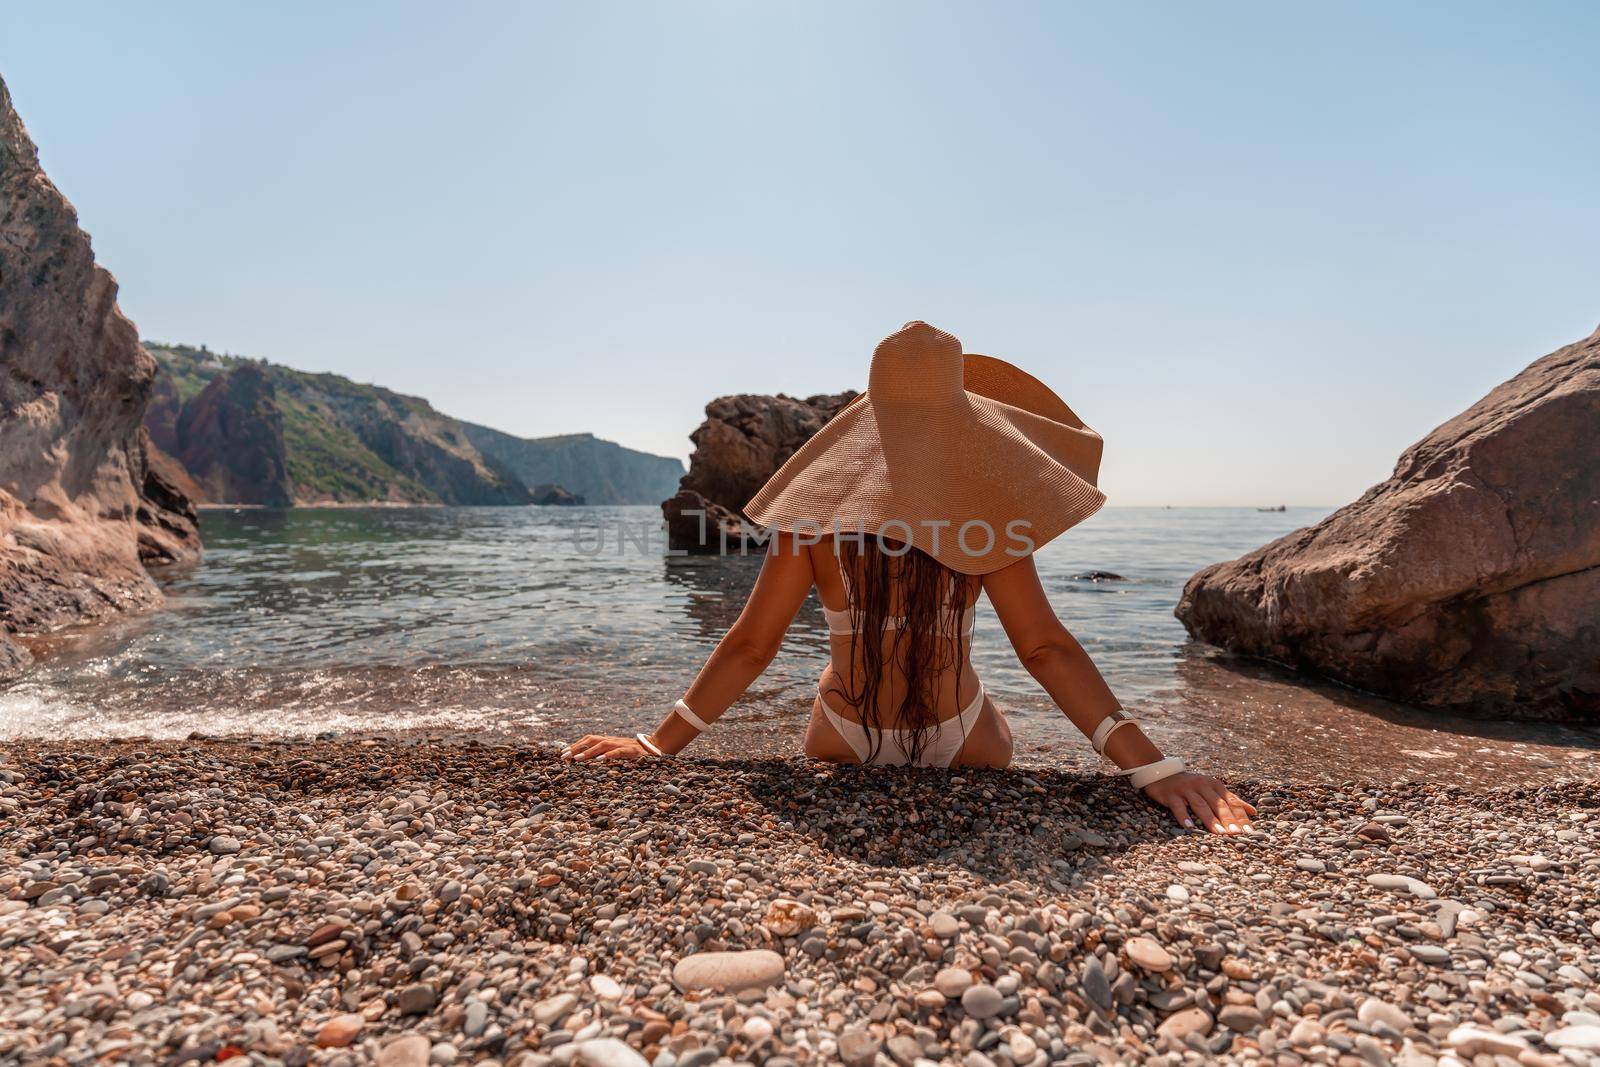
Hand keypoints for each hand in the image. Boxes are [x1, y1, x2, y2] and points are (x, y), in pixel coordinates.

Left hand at [561, 735, 654, 761]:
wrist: (655, 749)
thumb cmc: (634, 754)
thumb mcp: (618, 754)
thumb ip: (605, 755)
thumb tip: (587, 762)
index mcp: (609, 741)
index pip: (589, 739)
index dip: (576, 744)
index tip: (563, 753)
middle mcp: (613, 741)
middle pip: (592, 740)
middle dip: (577, 747)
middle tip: (564, 757)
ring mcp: (622, 744)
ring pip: (602, 744)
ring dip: (588, 751)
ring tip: (577, 759)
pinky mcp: (632, 751)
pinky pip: (618, 751)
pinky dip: (609, 755)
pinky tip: (600, 760)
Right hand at [1141, 772, 1255, 833]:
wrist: (1163, 773)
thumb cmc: (1192, 786)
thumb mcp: (1213, 789)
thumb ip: (1232, 800)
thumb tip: (1253, 812)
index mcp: (1215, 785)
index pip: (1232, 802)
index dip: (1241, 817)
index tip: (1249, 831)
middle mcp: (1203, 786)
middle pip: (1218, 804)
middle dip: (1228, 819)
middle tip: (1236, 834)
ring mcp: (1187, 789)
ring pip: (1201, 806)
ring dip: (1210, 820)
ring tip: (1219, 833)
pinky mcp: (1172, 794)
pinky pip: (1179, 807)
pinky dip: (1184, 816)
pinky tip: (1189, 827)